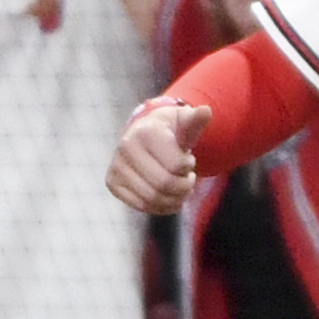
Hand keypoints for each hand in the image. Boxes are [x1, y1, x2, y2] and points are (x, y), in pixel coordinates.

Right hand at [109, 95, 211, 211]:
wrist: (145, 135)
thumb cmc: (171, 131)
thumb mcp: (185, 122)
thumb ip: (196, 120)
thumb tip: (206, 111)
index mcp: (145, 132)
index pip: (176, 165)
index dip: (188, 167)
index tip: (188, 161)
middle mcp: (125, 147)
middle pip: (164, 184)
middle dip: (183, 186)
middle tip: (188, 180)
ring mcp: (116, 166)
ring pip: (152, 198)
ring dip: (174, 199)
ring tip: (180, 190)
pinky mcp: (112, 182)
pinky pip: (140, 206)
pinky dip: (160, 207)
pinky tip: (169, 198)